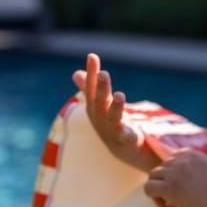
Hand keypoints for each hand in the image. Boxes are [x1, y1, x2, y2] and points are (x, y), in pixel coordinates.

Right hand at [72, 53, 159, 171]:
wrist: (122, 150)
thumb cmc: (110, 122)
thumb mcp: (100, 104)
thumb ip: (90, 89)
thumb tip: (76, 73)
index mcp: (95, 106)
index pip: (91, 87)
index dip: (91, 72)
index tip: (92, 56)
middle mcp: (101, 118)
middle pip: (100, 101)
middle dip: (101, 87)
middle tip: (103, 73)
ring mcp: (112, 130)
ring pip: (113, 118)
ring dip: (115, 106)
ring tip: (119, 95)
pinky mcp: (126, 141)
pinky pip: (126, 138)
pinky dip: (127, 135)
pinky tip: (131, 131)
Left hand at [144, 148, 206, 206]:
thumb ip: (192, 166)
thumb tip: (173, 177)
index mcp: (191, 153)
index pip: (171, 158)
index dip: (173, 173)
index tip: (181, 186)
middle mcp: (181, 159)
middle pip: (161, 167)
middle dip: (165, 181)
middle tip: (174, 196)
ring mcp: (174, 172)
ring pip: (152, 176)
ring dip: (158, 188)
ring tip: (168, 200)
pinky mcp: (169, 186)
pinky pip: (148, 187)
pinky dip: (152, 196)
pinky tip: (163, 204)